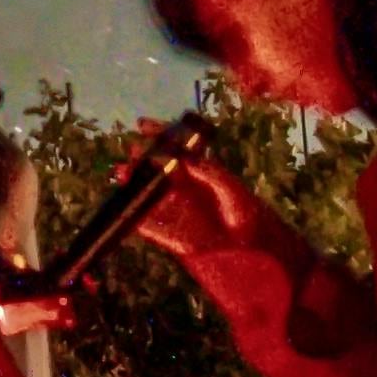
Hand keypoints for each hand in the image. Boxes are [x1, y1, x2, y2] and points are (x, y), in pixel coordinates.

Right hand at [126, 142, 274, 278]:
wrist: (254, 251)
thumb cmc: (247, 214)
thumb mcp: (230, 188)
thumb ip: (206, 173)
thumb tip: (180, 159)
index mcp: (200, 175)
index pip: (176, 151)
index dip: (160, 136)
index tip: (143, 125)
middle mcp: (185, 191)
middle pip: (157, 172)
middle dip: (142, 160)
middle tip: (132, 152)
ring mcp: (178, 213)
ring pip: (149, 197)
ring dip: (134, 186)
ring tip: (122, 174)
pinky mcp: (174, 239)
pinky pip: (151, 228)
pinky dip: (137, 221)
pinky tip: (126, 212)